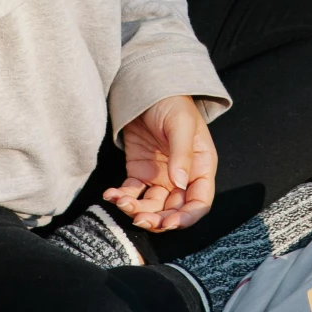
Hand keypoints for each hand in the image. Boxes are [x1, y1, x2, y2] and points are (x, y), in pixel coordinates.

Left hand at [104, 95, 216, 233]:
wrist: (147, 88)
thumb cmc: (173, 102)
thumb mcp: (181, 124)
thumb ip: (182, 154)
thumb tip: (180, 183)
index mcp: (200, 167)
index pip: (199, 202)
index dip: (186, 217)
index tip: (169, 223)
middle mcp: (182, 177)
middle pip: (174, 210)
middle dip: (158, 219)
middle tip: (140, 219)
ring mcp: (160, 176)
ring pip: (152, 206)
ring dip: (138, 211)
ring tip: (122, 203)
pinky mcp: (140, 172)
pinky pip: (133, 192)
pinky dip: (122, 198)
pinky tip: (111, 195)